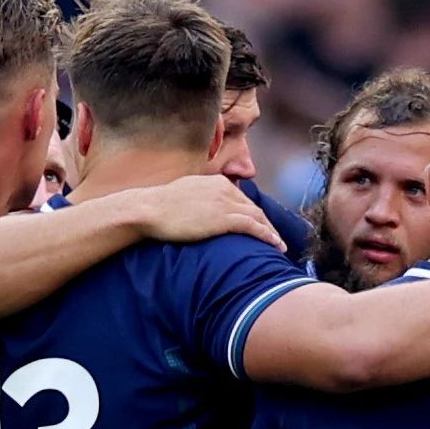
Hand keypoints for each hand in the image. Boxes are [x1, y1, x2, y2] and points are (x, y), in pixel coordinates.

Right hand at [132, 173, 281, 249]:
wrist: (150, 209)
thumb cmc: (160, 207)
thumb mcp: (184, 195)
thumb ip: (198, 199)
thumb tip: (199, 210)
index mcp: (216, 183)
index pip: (241, 199)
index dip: (253, 214)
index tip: (260, 226)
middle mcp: (224, 189)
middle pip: (253, 207)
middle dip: (267, 223)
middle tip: (275, 238)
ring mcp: (225, 203)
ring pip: (257, 216)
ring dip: (271, 232)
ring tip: (280, 246)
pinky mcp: (224, 218)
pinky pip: (253, 226)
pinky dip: (267, 235)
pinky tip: (275, 245)